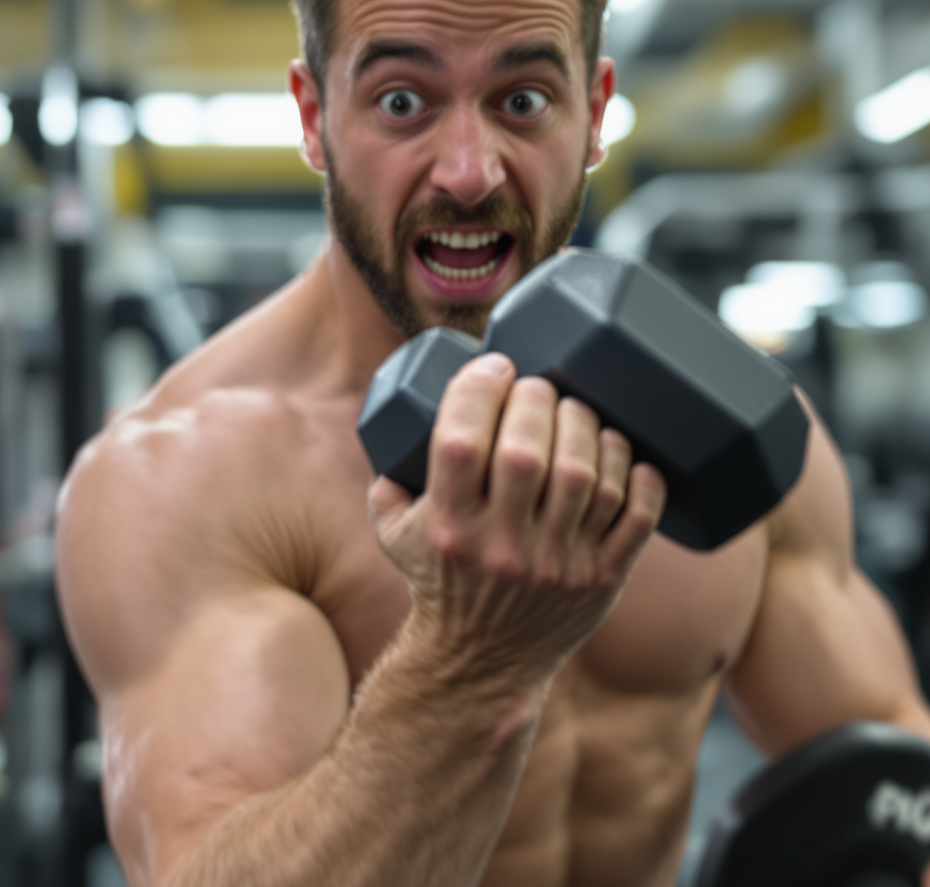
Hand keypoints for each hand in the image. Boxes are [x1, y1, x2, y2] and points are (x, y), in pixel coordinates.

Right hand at [368, 353, 666, 686]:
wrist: (481, 661)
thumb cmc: (440, 580)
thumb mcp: (393, 531)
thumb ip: (390, 472)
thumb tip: (401, 407)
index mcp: (450, 528)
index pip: (461, 443)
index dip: (479, 391)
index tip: (495, 367)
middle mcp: (503, 548)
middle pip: (529, 451)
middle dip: (537, 400)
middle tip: (539, 389)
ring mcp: (558, 566)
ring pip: (587, 476)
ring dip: (588, 428)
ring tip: (578, 415)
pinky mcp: (603, 580)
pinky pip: (636, 518)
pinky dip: (640, 478)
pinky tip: (626, 456)